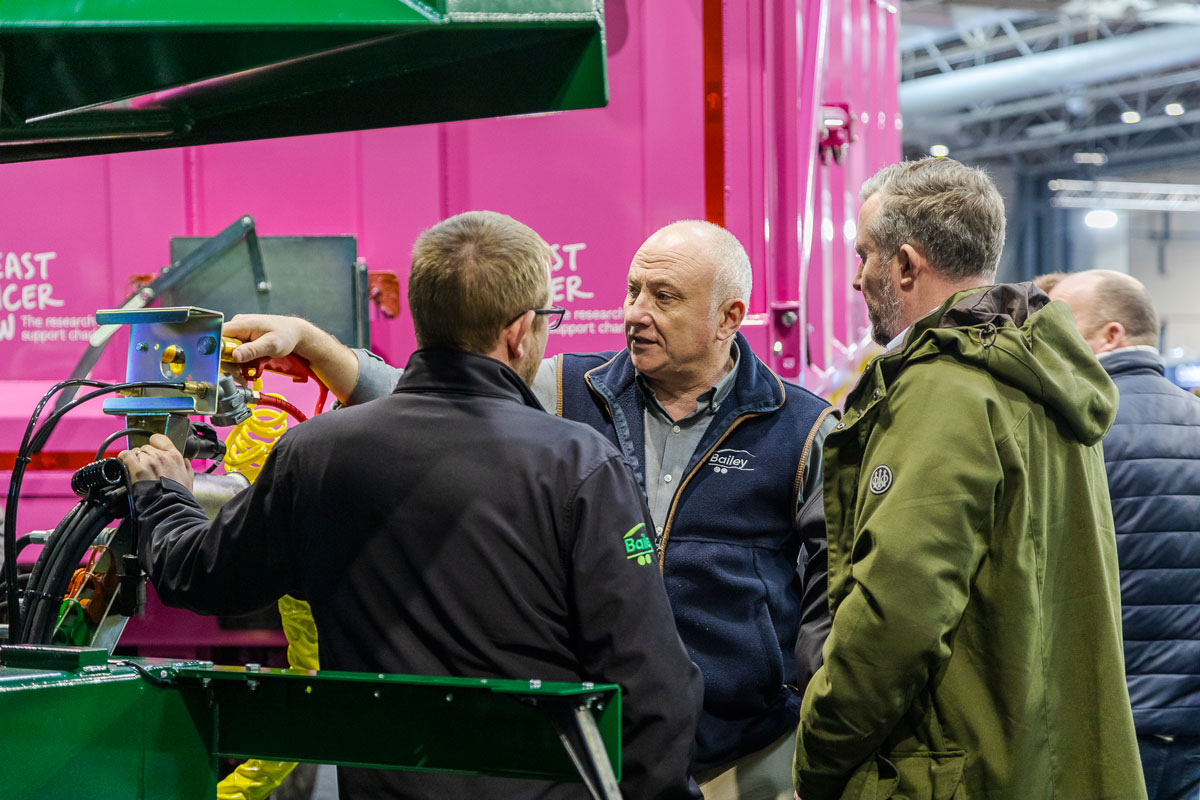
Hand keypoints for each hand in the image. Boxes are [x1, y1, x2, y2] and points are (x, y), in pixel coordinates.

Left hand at [118, 434, 194, 490]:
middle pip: (146, 447)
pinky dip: (124, 459)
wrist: (168, 508)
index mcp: (174, 456)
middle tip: (146, 468)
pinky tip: (126, 466)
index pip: (159, 439)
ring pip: (136, 452)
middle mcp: (161, 456)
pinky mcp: (137, 469)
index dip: (154, 444)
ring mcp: (148, 461)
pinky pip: (125, 455)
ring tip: (137, 472)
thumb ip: (187, 467)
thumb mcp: (189, 480)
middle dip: (145, 456)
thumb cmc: (178, 497)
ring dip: (135, 460)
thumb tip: (185, 461)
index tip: (152, 451)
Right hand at [222, 313, 359, 401]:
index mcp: (242, 323)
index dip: (217, 351)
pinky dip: (240, 362)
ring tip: (244, 376)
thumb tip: (234, 355)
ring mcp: (240, 332)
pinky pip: (235, 351)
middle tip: (240, 375)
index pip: (218, 336)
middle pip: (221, 346)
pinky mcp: (243, 339)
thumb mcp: (271, 345)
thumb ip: (252, 350)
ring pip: (228, 351)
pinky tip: (246, 371)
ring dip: (235, 365)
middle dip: (229, 363)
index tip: (227, 364)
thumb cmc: (286, 335)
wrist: (296, 333)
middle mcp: (237, 326)